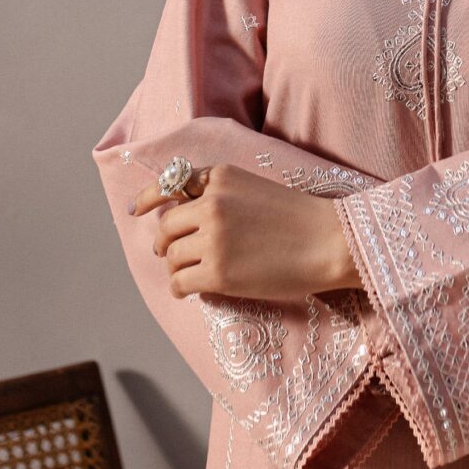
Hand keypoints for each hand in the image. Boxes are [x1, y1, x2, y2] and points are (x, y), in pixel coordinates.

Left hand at [129, 163, 349, 304]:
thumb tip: (186, 219)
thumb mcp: (256, 189)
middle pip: (167, 227)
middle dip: (166, 243)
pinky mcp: (217, 272)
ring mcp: (212, 239)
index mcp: (222, 178)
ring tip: (191, 275)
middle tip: (171, 255)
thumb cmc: (301, 219)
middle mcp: (211, 204)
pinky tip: (190, 291)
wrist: (331, 242)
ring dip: (177, 268)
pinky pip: (179, 282)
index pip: (171, 185)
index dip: (148, 199)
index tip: (137, 211)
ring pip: (171, 256)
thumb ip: (222, 195)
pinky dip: (180, 288)